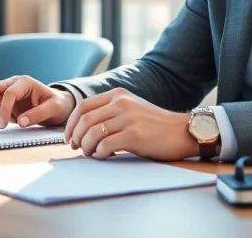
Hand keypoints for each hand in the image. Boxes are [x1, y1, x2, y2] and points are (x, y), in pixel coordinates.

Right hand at [0, 75, 76, 131]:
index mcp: (26, 82)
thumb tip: (21, 122)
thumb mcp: (54, 108)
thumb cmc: (57, 104)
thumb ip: (39, 114)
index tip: (3, 126)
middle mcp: (14, 83)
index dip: (4, 109)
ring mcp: (7, 91)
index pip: (9, 93)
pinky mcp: (3, 101)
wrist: (58, 105)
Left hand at [63, 88, 198, 160]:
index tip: (69, 137)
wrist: (182, 131)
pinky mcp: (134, 135)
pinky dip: (99, 154)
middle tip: (77, 148)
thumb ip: (110, 112)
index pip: (83, 106)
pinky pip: (105, 146)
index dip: (71, 124)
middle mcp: (121, 103)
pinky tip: (104, 156)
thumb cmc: (155, 125)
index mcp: (117, 95)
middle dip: (76, 137)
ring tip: (92, 154)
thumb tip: (83, 129)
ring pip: (92, 134)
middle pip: (84, 120)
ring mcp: (127, 118)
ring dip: (86, 148)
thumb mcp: (131, 109)